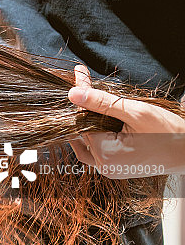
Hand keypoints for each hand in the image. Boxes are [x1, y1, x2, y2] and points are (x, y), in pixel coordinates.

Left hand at [68, 65, 184, 177]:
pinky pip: (97, 148)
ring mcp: (110, 169)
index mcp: (105, 155)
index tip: (79, 75)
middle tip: (84, 80)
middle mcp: (104, 166)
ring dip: (88, 119)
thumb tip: (74, 93)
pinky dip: (96, 132)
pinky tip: (99, 117)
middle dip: (84, 106)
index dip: (81, 97)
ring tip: (91, 97)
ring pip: (87, 139)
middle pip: (83, 129)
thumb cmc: (170, 133)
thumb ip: (102, 102)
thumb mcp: (136, 112)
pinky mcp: (117, 167)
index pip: (81, 120)